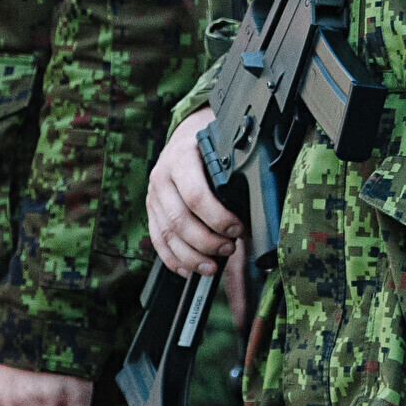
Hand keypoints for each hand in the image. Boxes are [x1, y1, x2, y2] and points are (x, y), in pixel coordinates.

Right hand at [146, 107, 246, 282]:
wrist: (185, 135)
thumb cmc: (212, 146)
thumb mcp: (224, 152)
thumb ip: (235, 177)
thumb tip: (256, 215)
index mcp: (182, 158)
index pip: (196, 195)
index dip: (218, 218)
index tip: (238, 230)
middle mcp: (162, 176)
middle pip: (180, 220)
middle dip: (207, 241)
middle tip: (230, 248)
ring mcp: (152, 194)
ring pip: (167, 234)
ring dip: (191, 256)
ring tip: (212, 266)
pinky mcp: (150, 209)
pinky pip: (157, 239)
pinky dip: (172, 259)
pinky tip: (188, 270)